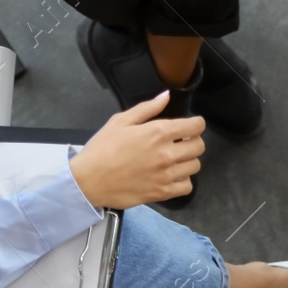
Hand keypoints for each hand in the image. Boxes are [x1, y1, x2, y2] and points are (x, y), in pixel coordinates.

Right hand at [70, 92, 205, 207]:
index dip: (196, 124)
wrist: (89, 179)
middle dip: (193, 141)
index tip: (190, 126)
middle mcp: (167, 153)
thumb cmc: (102, 148)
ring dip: (188, 160)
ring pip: (195, 166)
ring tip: (175, 158)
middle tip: (181, 142)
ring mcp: (166, 175)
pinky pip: (186, 186)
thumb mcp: (120, 121)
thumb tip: (166, 95)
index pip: (195, 126)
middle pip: (199, 146)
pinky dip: (183, 180)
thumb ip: (147, 108)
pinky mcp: (162, 192)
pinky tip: (172, 175)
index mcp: (158, 132)